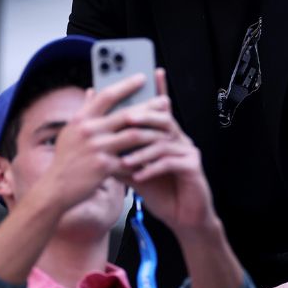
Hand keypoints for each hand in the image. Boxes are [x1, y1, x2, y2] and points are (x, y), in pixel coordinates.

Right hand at [37, 73, 159, 210]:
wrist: (56, 187)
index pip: (106, 95)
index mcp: (81, 119)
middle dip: (149, 107)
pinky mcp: (104, 167)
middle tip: (164, 102)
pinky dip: (144, 159)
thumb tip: (92, 90)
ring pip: (134, 136)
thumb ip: (84, 111)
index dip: (126, 85)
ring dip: (153, 133)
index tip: (142, 77)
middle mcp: (88, 131)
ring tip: (166, 129)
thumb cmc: (66, 158)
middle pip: (126, 114)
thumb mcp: (71, 131)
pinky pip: (131, 160)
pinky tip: (156, 156)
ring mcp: (96, 149)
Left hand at [119, 69, 214, 233]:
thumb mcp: (135, 170)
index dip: (158, 88)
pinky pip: (170, 162)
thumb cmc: (160, 190)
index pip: (160, 108)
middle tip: (125, 118)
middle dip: (142, 117)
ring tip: (123, 159)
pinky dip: (151, 168)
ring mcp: (189, 151)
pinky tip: (138, 175)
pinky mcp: (193, 167)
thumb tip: (95, 141)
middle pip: (162, 119)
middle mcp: (179, 138)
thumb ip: (119, 153)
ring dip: (141, 150)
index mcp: (166, 135)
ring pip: (163, 141)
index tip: (149, 71)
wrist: (183, 217)